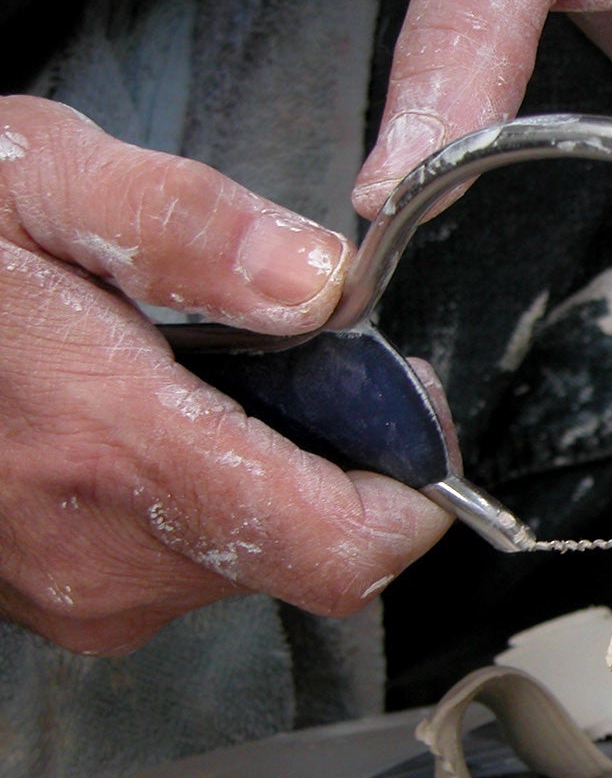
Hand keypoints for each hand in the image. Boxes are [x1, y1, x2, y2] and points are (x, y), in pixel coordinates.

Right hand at [0, 97, 450, 653]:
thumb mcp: (36, 178)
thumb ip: (187, 228)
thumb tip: (320, 286)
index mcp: (115, 450)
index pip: (342, 550)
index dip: (409, 494)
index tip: (403, 415)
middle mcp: (100, 553)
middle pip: (311, 552)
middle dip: (334, 460)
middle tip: (296, 359)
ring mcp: (73, 591)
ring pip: (251, 560)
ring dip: (263, 474)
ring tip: (196, 378)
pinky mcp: (57, 599)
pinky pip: (182, 565)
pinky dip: (200, 498)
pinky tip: (145, 420)